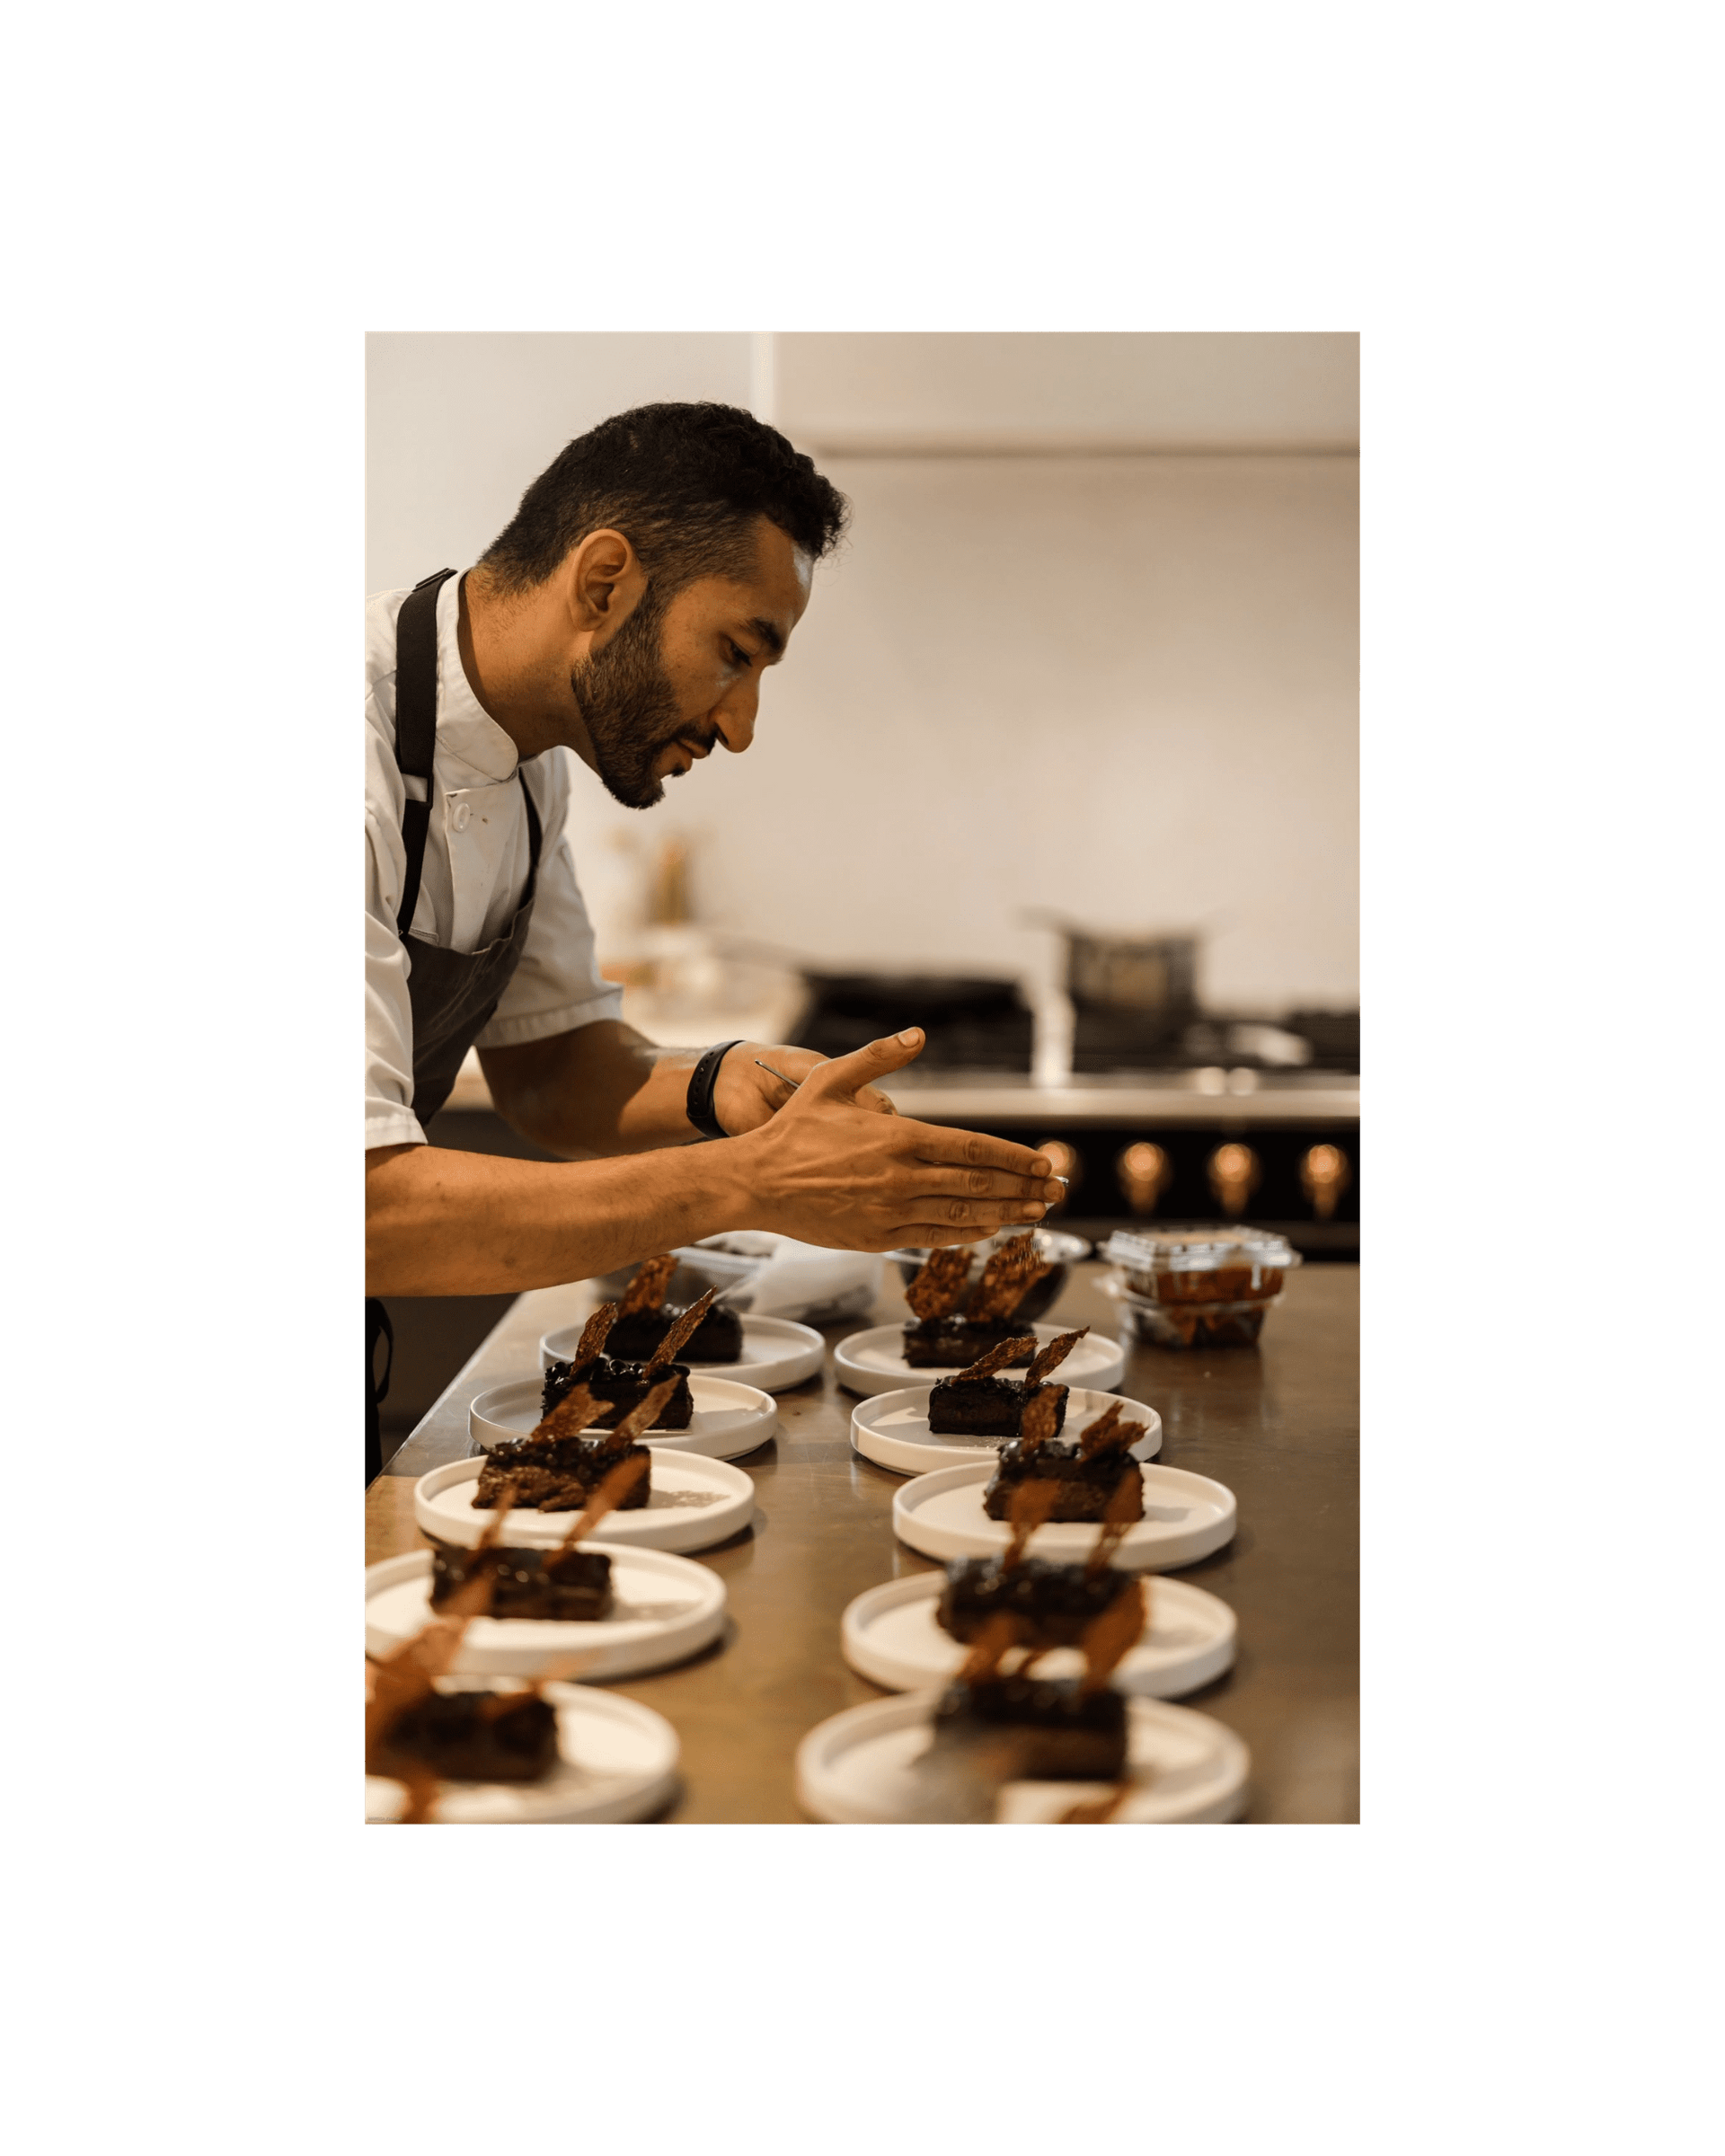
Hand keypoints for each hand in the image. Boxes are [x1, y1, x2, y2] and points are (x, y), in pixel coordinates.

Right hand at [724, 1029, 1062, 1251]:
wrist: (755, 1182)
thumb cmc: (792, 1130)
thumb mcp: (831, 1079)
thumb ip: (879, 1056)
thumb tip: (917, 1034)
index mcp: (898, 1138)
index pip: (973, 1148)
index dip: (1014, 1157)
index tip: (1042, 1162)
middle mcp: (901, 1177)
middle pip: (978, 1184)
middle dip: (1023, 1187)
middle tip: (1056, 1190)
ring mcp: (891, 1211)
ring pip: (962, 1214)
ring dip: (1005, 1213)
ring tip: (1036, 1213)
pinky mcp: (877, 1237)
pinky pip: (933, 1237)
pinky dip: (966, 1233)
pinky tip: (989, 1229)